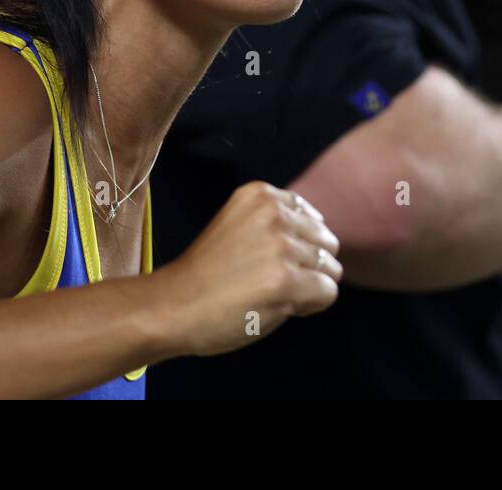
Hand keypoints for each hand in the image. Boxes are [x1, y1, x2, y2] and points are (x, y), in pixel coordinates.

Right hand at [158, 182, 340, 356]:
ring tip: (270, 294)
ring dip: (308, 287)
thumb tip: (326, 236)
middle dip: (307, 267)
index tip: (264, 261)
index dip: (296, 246)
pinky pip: (328, 293)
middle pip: (326, 243)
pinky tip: (278, 307)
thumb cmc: (207, 275)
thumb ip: (278, 222)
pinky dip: (310, 306)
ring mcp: (280, 247)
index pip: (312, 218)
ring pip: (330, 269)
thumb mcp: (240, 225)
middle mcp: (273, 213)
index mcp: (260, 194)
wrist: (171, 307)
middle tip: (268, 282)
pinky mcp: (285, 281)